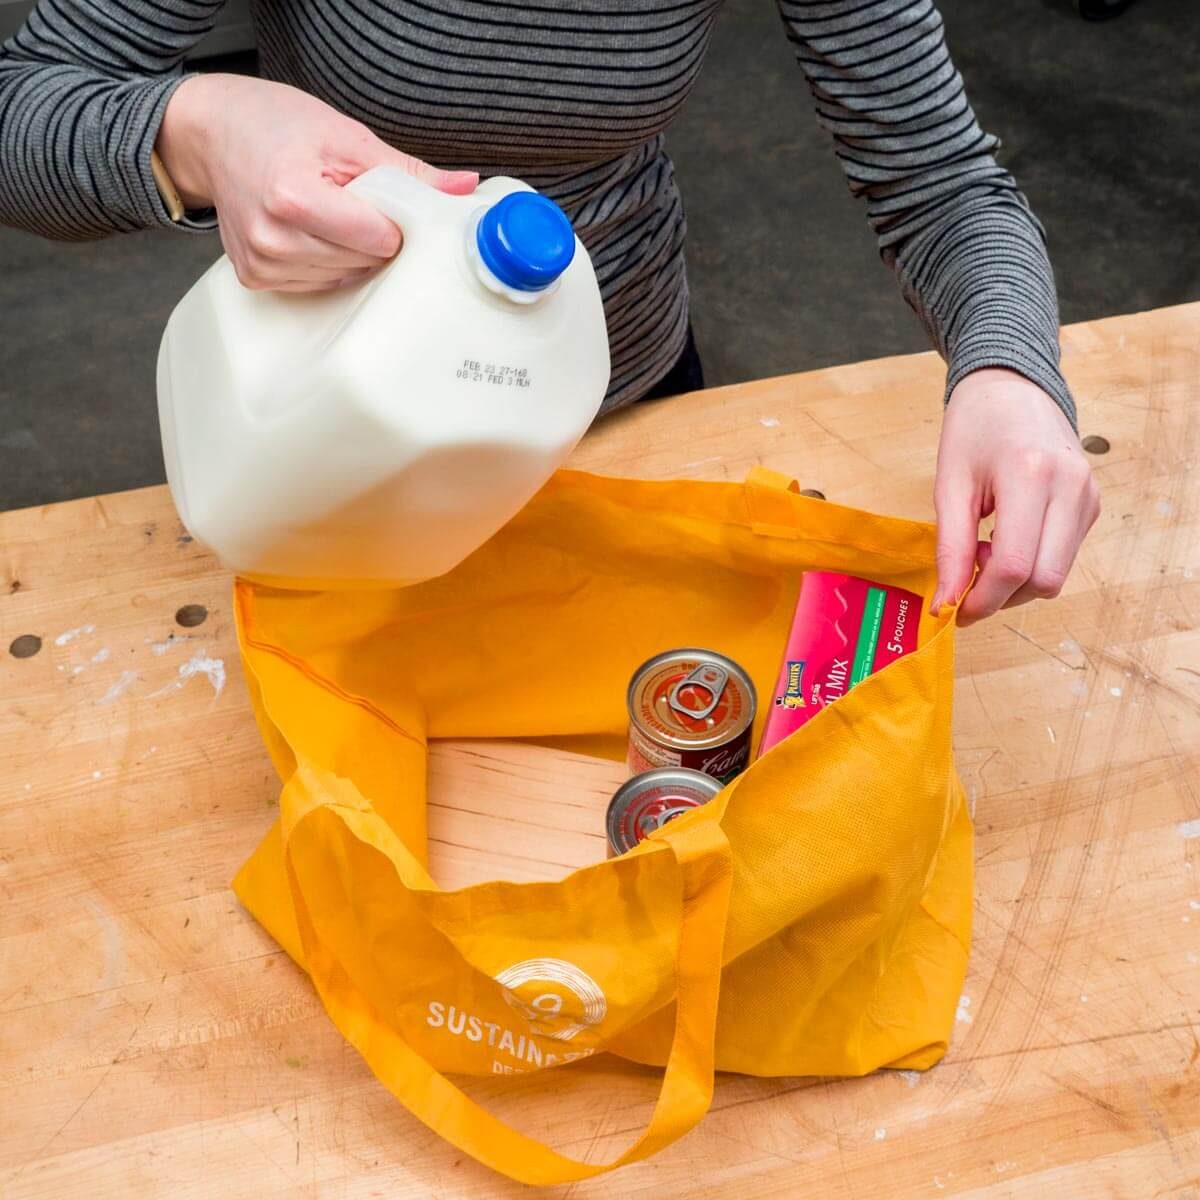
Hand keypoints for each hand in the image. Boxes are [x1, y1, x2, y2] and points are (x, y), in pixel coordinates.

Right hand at [155, 74, 477, 290]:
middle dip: (372, 235)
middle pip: (365, 261)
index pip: (380, 238)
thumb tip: (464, 188)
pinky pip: (319, 285)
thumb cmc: (273, 125)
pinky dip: (326, 262)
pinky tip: (310, 233)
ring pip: (346, 277)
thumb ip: (407, 170)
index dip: (392, 220)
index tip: (382, 199)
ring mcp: (263, 265)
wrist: (210, 134)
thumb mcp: (345, 135)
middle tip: (351, 201)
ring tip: (327, 213)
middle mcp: (273, 239)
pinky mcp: (257, 280)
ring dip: (350, 252)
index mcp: (293, 198)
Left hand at [932, 368, 1100, 625]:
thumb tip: (945, 604)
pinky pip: (1064, 557)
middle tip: (967, 576)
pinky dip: (1033, 563)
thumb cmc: (973, 429)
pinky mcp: (1093, 504)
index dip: (982, 600)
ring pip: (1057, 575)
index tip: (955, 611)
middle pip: (1043, 580)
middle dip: (1001, 596)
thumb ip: (950, 548)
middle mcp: (1071, 487)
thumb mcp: (949, 485)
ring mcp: (1089, 496)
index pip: (1014, 565)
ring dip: (1017, 582)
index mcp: (1030, 476)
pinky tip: (1008, 537)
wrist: (1012, 388)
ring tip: (985, 547)